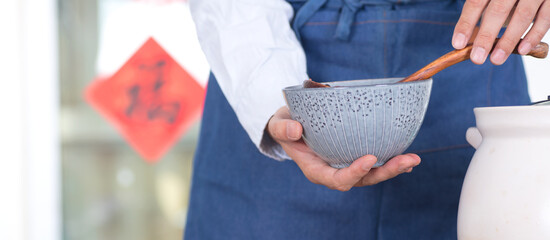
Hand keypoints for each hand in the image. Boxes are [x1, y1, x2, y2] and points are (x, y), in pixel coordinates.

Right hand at [267, 106, 420, 191]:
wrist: (292, 125)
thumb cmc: (286, 126)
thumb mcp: (279, 125)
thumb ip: (283, 128)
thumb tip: (296, 130)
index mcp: (316, 170)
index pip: (337, 179)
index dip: (354, 173)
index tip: (369, 159)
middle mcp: (334, 171)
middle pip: (363, 180)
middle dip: (385, 172)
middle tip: (406, 161)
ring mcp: (346, 165)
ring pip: (373, 174)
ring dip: (394, 168)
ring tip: (413, 160)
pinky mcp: (354, 156)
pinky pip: (375, 163)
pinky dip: (391, 161)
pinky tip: (408, 158)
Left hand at [452, 0, 549, 64]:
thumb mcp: (491, 0)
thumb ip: (479, 15)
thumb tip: (465, 42)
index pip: (476, 2)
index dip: (466, 23)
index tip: (458, 44)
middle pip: (497, 10)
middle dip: (486, 36)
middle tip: (476, 58)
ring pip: (522, 15)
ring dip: (508, 41)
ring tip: (496, 59)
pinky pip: (545, 18)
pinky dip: (534, 35)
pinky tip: (522, 50)